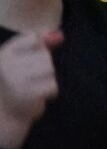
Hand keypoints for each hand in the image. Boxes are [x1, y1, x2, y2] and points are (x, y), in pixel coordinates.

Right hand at [0, 29, 61, 148]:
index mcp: (3, 54)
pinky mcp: (30, 94)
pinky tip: (36, 96)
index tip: (25, 62)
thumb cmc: (16, 82)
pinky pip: (53, 85)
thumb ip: (42, 44)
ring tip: (33, 87)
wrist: (7, 113)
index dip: (36, 50)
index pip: (32, 38)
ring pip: (50, 69)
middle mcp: (8, 65)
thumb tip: (59, 35)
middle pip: (44, 55)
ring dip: (46, 80)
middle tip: (28, 79)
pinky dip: (49, 92)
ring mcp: (18, 80)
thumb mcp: (23, 58)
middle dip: (42, 67)